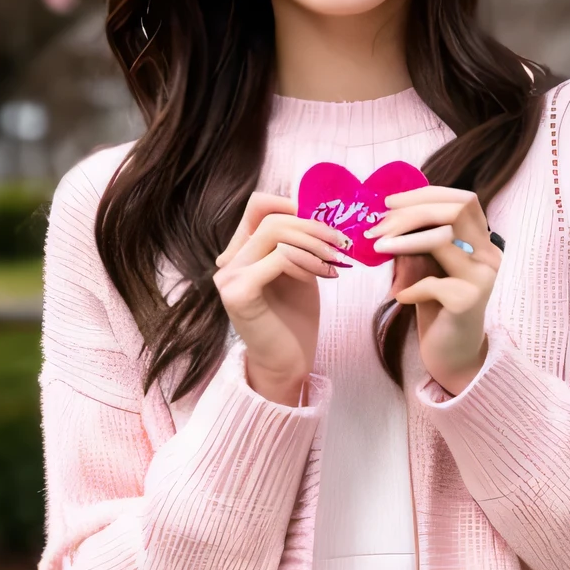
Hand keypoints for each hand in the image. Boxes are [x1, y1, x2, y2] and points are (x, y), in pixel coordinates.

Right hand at [214, 192, 350, 403]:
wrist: (287, 364)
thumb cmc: (293, 319)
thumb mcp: (299, 270)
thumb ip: (298, 243)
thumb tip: (318, 212)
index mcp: (240, 252)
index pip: (258, 207)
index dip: (292, 205)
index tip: (325, 223)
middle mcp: (228, 261)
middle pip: (270, 218)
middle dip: (312, 226)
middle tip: (341, 243)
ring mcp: (229, 277)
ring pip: (274, 233)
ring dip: (313, 243)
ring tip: (336, 260)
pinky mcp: (239, 293)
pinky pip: (278, 258)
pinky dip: (306, 261)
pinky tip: (324, 276)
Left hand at [366, 185, 501, 395]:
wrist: (454, 353)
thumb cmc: (437, 306)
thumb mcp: (426, 267)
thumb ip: (418, 242)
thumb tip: (388, 217)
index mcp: (482, 241)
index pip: (462, 200)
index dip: (425, 194)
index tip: (389, 203)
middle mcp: (489, 254)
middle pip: (455, 211)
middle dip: (410, 214)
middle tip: (377, 228)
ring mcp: (483, 278)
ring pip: (444, 239)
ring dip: (404, 241)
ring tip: (378, 249)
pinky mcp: (469, 303)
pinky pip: (433, 284)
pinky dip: (410, 286)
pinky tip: (400, 297)